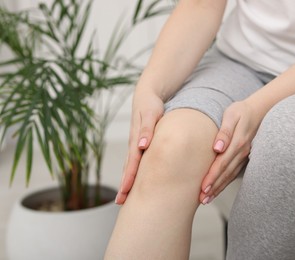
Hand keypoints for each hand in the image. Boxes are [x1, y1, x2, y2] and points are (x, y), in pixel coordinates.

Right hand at [115, 88, 163, 203]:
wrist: (147, 95)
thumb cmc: (151, 105)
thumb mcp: (151, 114)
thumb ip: (146, 130)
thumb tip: (142, 146)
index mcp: (136, 140)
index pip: (132, 164)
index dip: (129, 179)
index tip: (125, 193)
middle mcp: (134, 145)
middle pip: (128, 169)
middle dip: (124, 185)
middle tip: (120, 203)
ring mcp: (135, 145)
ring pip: (130, 166)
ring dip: (127, 181)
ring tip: (125, 197)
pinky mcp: (139, 144)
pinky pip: (136, 161)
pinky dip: (133, 172)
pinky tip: (135, 181)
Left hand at [199, 99, 263, 204]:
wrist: (257, 110)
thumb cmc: (240, 111)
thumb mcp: (231, 115)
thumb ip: (224, 132)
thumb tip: (217, 147)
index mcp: (238, 143)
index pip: (222, 163)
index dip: (212, 177)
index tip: (203, 188)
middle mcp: (241, 152)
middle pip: (226, 173)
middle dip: (214, 187)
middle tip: (202, 199)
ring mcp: (243, 156)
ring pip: (230, 176)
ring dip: (218, 188)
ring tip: (207, 199)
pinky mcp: (243, 157)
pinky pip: (233, 173)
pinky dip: (225, 183)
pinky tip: (217, 189)